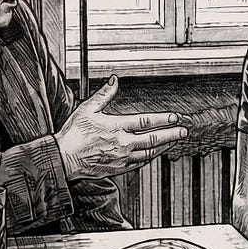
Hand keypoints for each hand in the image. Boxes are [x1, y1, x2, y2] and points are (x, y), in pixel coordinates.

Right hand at [55, 75, 190, 179]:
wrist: (64, 159)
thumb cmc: (73, 135)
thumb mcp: (87, 109)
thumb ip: (103, 95)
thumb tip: (114, 80)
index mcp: (115, 127)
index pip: (145, 121)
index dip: (163, 119)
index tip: (175, 117)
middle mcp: (122, 143)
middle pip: (153, 139)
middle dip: (171, 134)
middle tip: (184, 130)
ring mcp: (122, 158)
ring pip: (150, 152)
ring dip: (165, 146)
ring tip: (175, 140)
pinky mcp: (119, 168)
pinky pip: (141, 163)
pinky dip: (152, 157)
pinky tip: (157, 153)